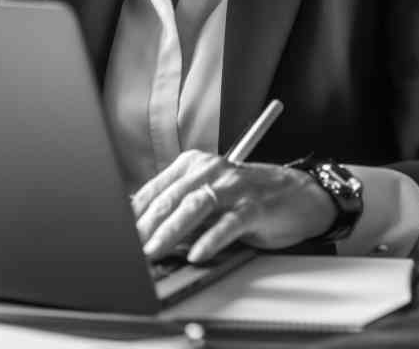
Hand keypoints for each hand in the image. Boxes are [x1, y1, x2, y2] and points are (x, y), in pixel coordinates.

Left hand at [131, 150, 336, 263]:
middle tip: (132, 248)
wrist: (298, 194)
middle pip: (172, 197)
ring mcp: (233, 186)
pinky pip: (228, 223)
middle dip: (148, 225)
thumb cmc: (247, 197)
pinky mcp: (254, 206)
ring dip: (171, 231)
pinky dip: (211, 239)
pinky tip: (197, 254)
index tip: (121, 233)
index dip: (137, 213)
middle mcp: (211, 169)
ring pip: (195, 206)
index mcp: (194, 164)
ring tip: (155, 251)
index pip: (157, 188)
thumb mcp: (210, 196)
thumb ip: (181, 208)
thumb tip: (146, 230)